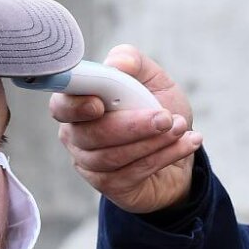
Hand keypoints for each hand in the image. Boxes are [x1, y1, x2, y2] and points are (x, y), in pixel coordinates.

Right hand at [50, 45, 202, 212]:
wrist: (180, 148)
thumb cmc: (158, 110)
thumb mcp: (153, 81)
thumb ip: (134, 63)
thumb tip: (118, 63)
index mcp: (79, 104)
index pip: (61, 105)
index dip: (75, 106)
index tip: (99, 103)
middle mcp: (76, 135)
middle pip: (91, 135)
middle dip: (132, 125)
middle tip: (166, 117)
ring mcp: (89, 164)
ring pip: (112, 156)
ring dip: (152, 142)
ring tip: (181, 127)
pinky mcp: (110, 186)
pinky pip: (133, 172)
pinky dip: (164, 156)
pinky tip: (187, 143)